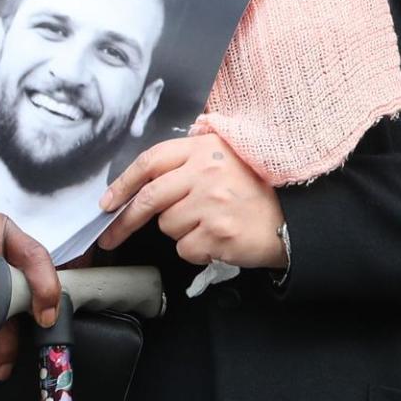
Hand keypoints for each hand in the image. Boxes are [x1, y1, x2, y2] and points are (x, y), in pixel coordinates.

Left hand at [98, 134, 285, 268]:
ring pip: (167, 227)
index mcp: (202, 149)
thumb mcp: (222, 155)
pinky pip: (186, 249)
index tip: (107, 201)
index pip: (150, 161)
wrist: (294, 217)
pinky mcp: (219, 235)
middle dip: (125, 220)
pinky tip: (216, 240)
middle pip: (149, 198)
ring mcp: (212, 205)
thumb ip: (187, 158)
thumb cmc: (253, 187)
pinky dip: (196, 250)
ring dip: (179, 231)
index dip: (123, 183)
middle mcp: (205, 174)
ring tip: (207, 223)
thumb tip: (142, 176)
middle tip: (110, 234)